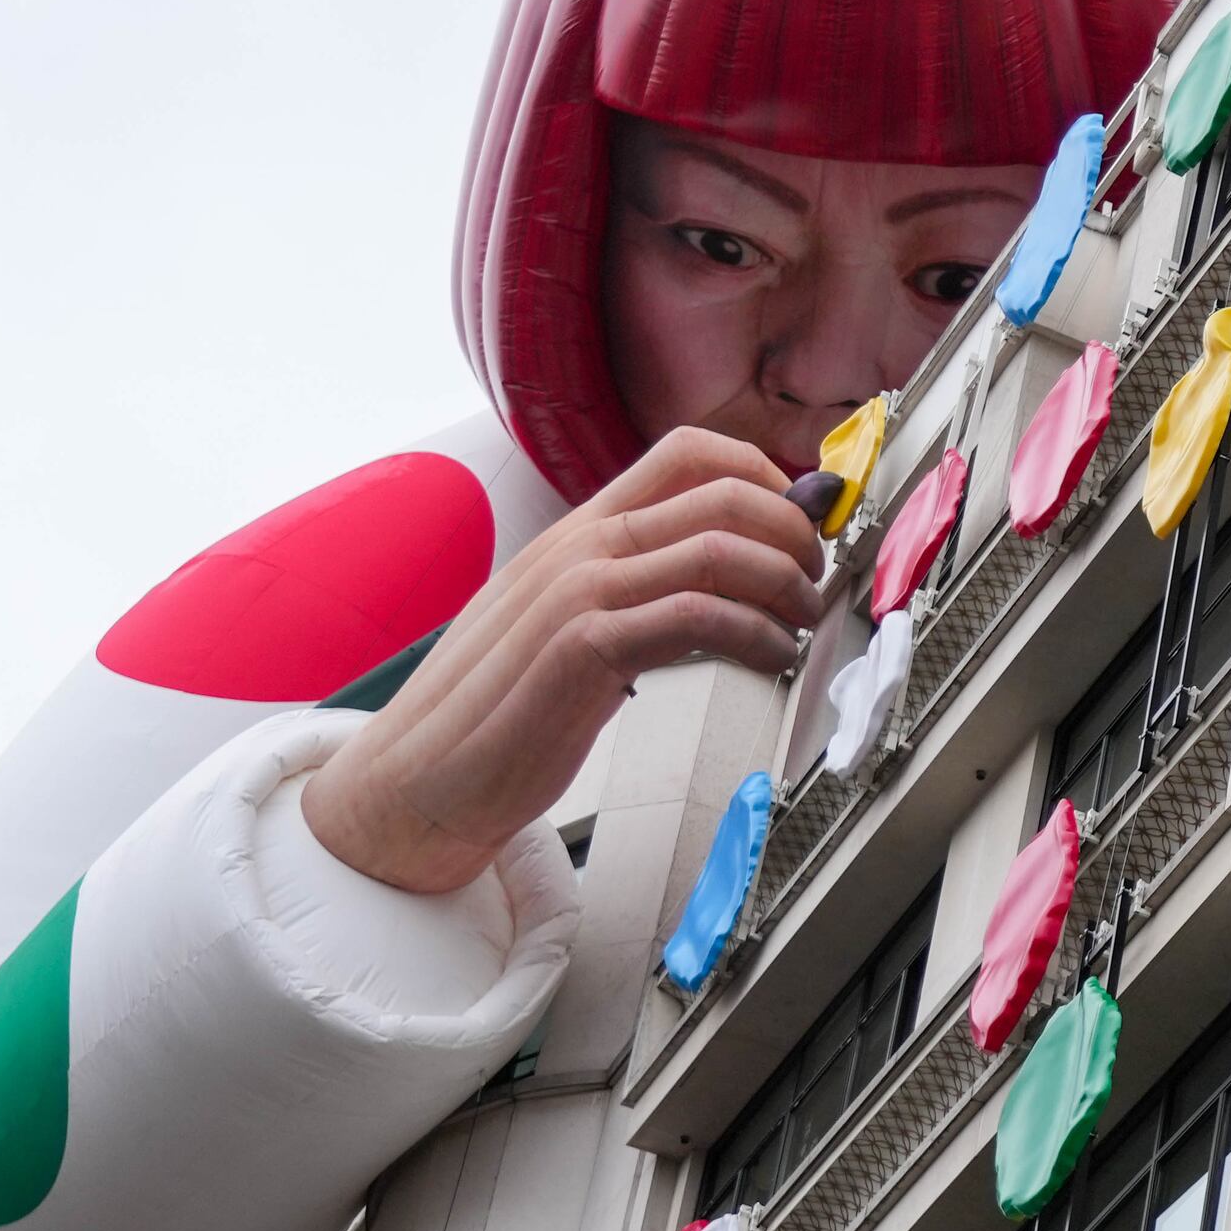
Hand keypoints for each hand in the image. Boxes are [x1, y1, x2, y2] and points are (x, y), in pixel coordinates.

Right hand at [301, 430, 826, 895]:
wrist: (416, 779)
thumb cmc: (499, 708)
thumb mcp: (571, 623)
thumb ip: (643, 587)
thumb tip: (733, 567)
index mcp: (578, 532)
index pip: (686, 452)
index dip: (764, 474)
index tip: (802, 523)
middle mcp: (579, 548)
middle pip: (722, 494)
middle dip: (796, 534)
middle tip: (813, 581)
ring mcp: (577, 594)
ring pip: (719, 549)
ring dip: (786, 586)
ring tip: (798, 626)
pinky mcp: (581, 651)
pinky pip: (696, 616)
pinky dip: (756, 636)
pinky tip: (769, 660)